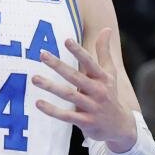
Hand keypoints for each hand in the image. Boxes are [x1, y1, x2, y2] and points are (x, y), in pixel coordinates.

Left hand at [34, 29, 136, 151]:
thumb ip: (104, 52)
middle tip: (42, 54)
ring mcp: (92, 107)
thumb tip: (106, 28)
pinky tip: (38, 102)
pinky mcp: (86, 122)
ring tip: (34, 78)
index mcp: (103, 78)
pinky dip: (53, 110)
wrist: (119, 126)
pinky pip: (66, 116)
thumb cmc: (110, 94)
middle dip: (58, 65)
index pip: (90, 62)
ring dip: (51, 87)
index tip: (66, 40)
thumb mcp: (110, 73)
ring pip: (69, 95)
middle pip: (76, 77)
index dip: (78, 51)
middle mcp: (98, 91)